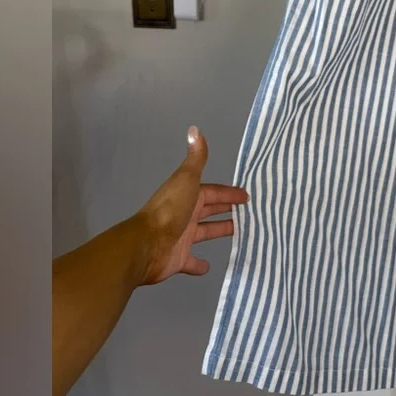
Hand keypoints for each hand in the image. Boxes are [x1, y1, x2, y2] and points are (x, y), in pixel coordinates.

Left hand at [134, 126, 248, 284]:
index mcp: (189, 195)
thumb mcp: (186, 180)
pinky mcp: (178, 259)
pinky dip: (199, 264)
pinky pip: (191, 261)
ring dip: (219, 231)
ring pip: (204, 232)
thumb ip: (196, 158)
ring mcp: (181, 237)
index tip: (246, 196)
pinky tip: (209, 266)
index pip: (213, 191)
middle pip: (210, 209)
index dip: (229, 193)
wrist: (145, 245)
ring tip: (240, 233)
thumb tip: (195, 129)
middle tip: (249, 212)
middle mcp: (185, 214)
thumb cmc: (170, 210)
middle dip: (226, 208)